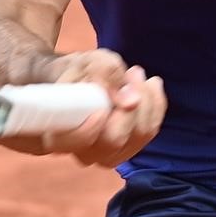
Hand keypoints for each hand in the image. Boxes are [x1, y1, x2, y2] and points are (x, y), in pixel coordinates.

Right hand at [26, 49, 167, 168]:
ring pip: (139, 135)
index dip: (91, 127)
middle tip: (132, 71)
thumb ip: (105, 76)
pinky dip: (155, 104)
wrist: (78, 79)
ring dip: (146, 100)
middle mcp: (84, 153)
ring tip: (136, 73)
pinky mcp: (129, 147)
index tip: (102, 104)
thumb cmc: (76, 71)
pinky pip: (151, 130)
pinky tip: (151, 84)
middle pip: (115, 140)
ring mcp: (109, 154)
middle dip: (131, 103)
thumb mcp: (87, 63)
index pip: (77, 141)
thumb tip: (130, 101)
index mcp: (59, 136)